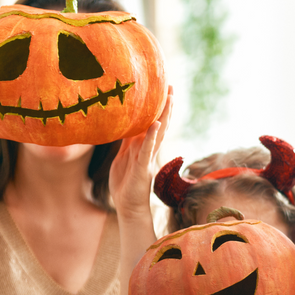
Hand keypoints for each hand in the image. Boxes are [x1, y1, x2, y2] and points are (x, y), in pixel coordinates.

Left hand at [109, 86, 172, 219]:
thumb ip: (126, 143)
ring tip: (170, 98)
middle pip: (160, 124)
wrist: (128, 207)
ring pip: (158, 133)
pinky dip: (151, 137)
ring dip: (164, 116)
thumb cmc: (125, 184)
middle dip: (166, 106)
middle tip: (171, 87)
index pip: (150, 123)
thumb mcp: (122, 158)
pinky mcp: (144, 168)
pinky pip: (147, 150)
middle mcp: (148, 150)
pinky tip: (155, 124)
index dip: (156, 108)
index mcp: (142, 147)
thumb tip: (123, 127)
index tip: (160, 90)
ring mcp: (148, 158)